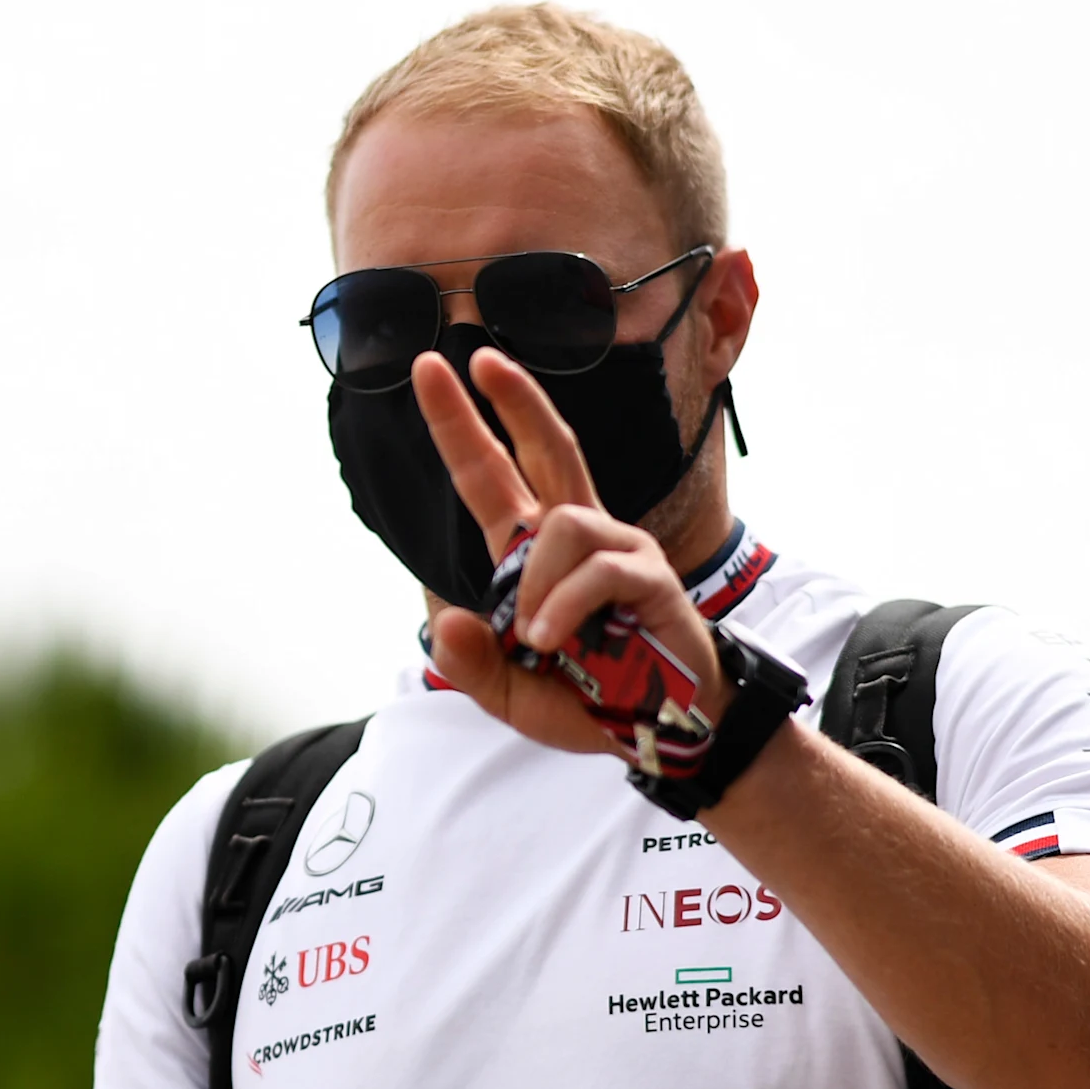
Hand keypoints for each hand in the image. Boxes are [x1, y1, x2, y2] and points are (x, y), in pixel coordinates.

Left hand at [409, 347, 730, 752]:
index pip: (493, 475)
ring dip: (537, 587)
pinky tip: (553, 641)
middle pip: (547, 447)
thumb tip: (442, 623)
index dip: (463, 425)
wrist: (657, 732)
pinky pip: (594, 569)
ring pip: (560, 522)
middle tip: (476, 356)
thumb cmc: (589, 702)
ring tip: (540, 643)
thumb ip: (470, 666)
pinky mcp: (648, 575)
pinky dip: (564, 606)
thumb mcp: (509, 695)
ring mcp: (617, 549)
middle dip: (512, 400)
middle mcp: (577, 536)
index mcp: (534, 554)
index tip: (432, 370)